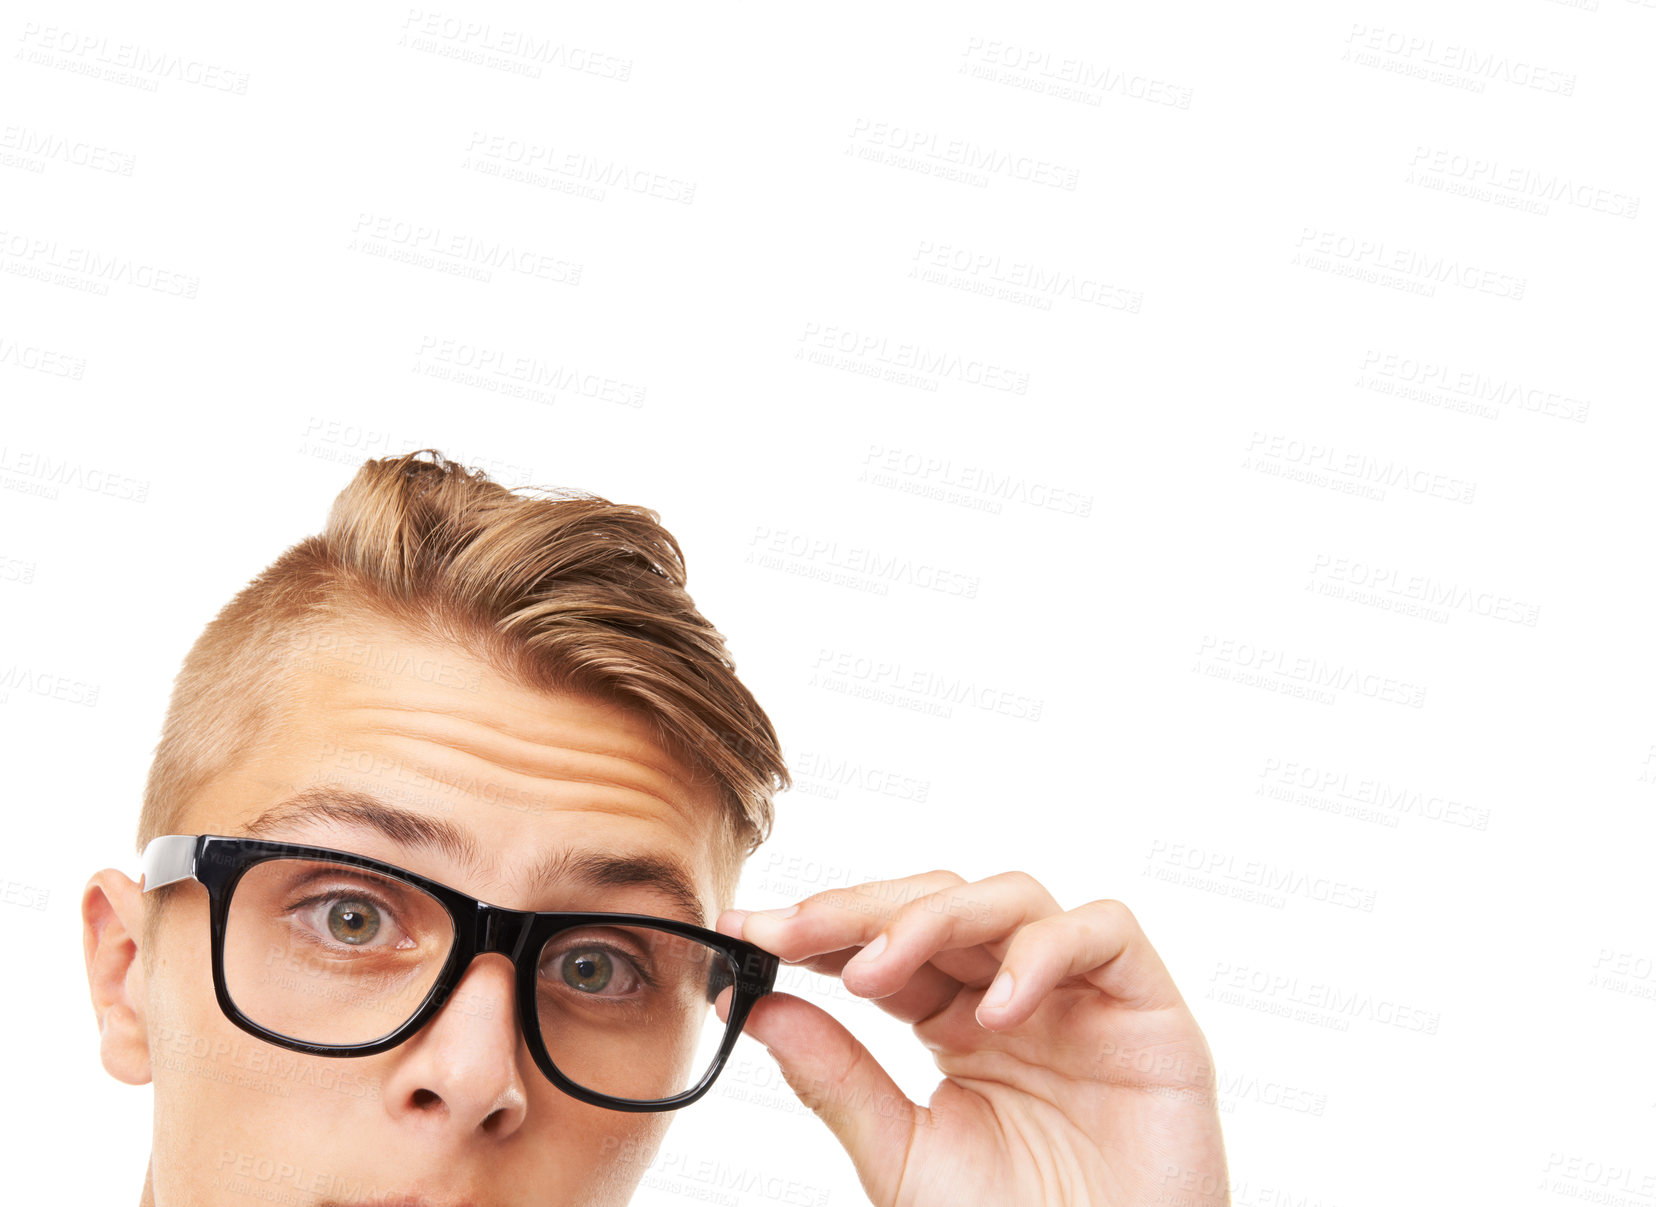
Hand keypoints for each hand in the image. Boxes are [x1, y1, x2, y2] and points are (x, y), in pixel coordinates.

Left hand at [716, 871, 1228, 1205]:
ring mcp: (1083, 994)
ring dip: (935, 918)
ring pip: (1012, 897)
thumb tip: (756, 1007)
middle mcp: (1016, 991)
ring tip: (873, 971)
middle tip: (787, 932)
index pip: (884, 944)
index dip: (817, 929)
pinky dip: (1044, 952)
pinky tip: (996, 1010)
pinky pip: (1105, 932)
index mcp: (955, 1021)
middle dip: (857, 909)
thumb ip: (836, 1080)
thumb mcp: (903, 1156)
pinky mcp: (1149, 1006)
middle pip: (939, 902)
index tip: (742, 933)